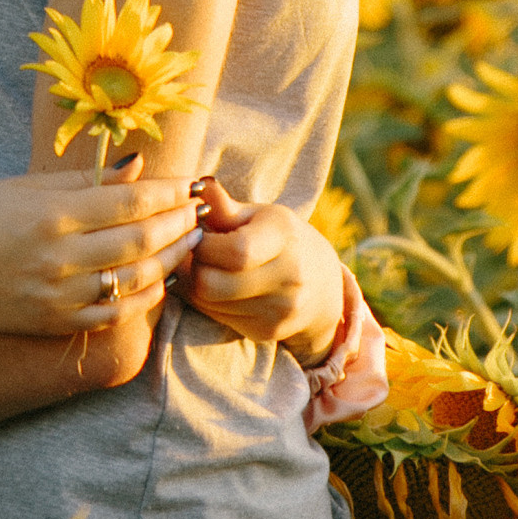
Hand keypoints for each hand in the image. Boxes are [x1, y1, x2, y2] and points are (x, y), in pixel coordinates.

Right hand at [0, 159, 203, 336]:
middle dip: (179, 224)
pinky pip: (115, 312)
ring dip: (171, 259)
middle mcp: (60, 255)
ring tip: (189, 243)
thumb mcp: (25, 186)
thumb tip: (139, 168)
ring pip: (135, 278)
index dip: (169, 194)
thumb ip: (84, 179)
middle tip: (199, 213)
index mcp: (53, 213)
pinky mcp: (56, 321)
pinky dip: (145, 298)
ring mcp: (59, 293)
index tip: (191, 185)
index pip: (131, 202)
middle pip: (141, 239)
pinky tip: (160, 282)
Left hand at [178, 184, 344, 363]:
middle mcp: (289, 276)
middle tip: (195, 254)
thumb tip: (198, 187)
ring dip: (195, 285)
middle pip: (211, 283)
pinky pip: (217, 317)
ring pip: (208, 302)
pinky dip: (208, 302)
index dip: (202, 245)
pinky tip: (219, 286)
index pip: (234, 251)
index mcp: (285, 236)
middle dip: (193, 266)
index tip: (196, 234)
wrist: (324, 286)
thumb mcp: (260, 215)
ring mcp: (280, 309)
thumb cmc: (281, 239)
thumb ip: (226, 207)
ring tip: (205, 267)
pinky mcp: (268, 331)